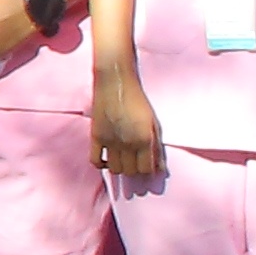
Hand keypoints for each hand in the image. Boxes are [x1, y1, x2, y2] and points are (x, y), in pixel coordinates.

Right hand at [91, 66, 162, 180]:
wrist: (115, 83)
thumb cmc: (138, 100)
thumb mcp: (153, 122)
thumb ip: (157, 146)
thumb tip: (160, 168)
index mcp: (144, 139)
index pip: (146, 169)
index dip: (148, 171)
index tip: (147, 166)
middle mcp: (127, 144)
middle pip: (130, 171)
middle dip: (135, 170)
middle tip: (135, 162)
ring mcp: (110, 142)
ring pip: (115, 169)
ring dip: (120, 168)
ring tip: (123, 160)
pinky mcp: (96, 137)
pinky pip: (95, 160)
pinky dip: (100, 165)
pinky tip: (106, 160)